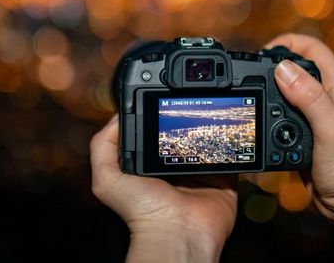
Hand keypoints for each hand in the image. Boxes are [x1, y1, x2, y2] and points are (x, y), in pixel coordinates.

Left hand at [90, 115, 237, 261]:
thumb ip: (103, 146)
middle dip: (185, 121)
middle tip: (189, 103)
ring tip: (210, 114)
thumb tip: (117, 116)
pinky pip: (229, 157)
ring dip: (209, 130)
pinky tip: (227, 132)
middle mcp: (175, 169)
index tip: (160, 98)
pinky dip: (230, 144)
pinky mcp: (222, 179)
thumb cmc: (141, 211)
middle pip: (182, 135)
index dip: (156, 116)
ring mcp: (200, 173)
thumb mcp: (107, 178)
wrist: (177, 233)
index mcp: (150, 165)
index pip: (154, 132)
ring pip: (207, 142)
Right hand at [265, 33, 333, 230]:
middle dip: (271, 66)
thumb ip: (309, 97)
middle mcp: (326, 93)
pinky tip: (262, 122)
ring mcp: (315, 111)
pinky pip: (282, 112)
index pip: (310, 47)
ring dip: (268, 90)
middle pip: (294, 64)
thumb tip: (282, 70)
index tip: (262, 54)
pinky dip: (269, 112)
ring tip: (254, 98)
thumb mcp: (330, 128)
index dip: (286, 43)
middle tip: (252, 77)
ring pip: (286, 88)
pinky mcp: (304, 129)